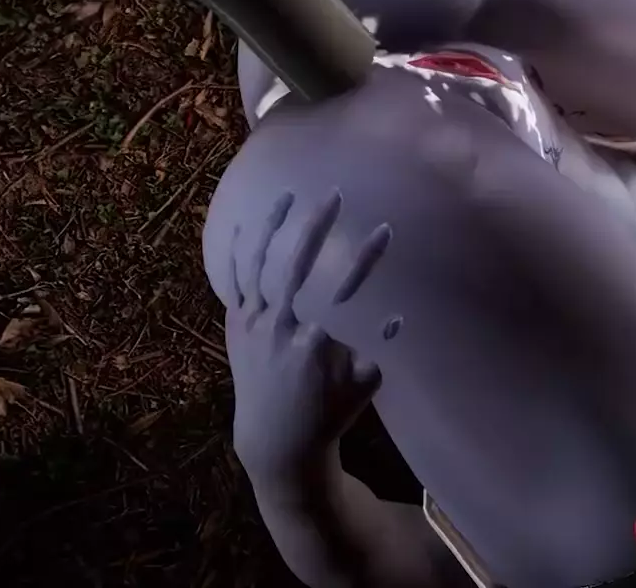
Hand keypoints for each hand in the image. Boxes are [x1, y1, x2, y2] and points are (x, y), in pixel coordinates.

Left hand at [222, 190, 377, 488]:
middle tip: (334, 195)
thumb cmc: (329, 413)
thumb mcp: (365, 386)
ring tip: (289, 196)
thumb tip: (399, 314)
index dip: (368, 258)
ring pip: (260, 266)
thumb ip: (381, 349)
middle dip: (317, 226)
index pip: (347, 288)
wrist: (276, 440)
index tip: (386, 229)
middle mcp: (282, 329)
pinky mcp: (237, 327)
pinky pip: (235, 283)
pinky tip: (247, 224)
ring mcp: (255, 326)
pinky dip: (239, 253)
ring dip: (274, 228)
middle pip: (298, 266)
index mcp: (319, 342)